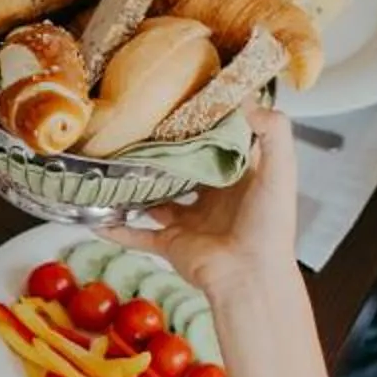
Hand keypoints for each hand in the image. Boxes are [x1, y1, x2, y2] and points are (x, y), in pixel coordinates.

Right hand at [118, 109, 298, 297]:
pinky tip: (96, 218)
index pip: (219, 146)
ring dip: (137, 187)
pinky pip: (137, 236)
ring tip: (114, 164)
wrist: (251, 277)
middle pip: (183, 170)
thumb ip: (273, 132)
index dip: (204, 126)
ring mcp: (189, 222)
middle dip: (164, 153)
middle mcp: (213, 199)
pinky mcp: (171, 244)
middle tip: (140, 128)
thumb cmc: (269, 226)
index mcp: (240, 180)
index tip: (183, 102)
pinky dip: (116, 229)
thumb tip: (248, 99)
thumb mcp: (280, 171)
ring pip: (156, 200)